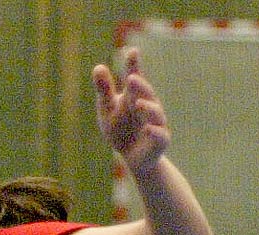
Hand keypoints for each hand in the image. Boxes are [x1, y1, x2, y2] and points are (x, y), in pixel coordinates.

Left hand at [92, 48, 169, 174]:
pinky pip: (160, 135)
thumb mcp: (108, 110)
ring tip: (138, 103)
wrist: (132, 158)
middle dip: (141, 86)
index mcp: (134, 96)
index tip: (131, 51)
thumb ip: (104, 90)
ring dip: (148, 107)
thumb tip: (98, 66)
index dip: (133, 65)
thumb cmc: (121, 130)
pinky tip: (148, 128)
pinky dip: (155, 131)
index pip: (134, 77)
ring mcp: (156, 123)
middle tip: (131, 78)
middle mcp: (148, 106)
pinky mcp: (160, 140)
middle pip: (146, 93)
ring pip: (156, 113)